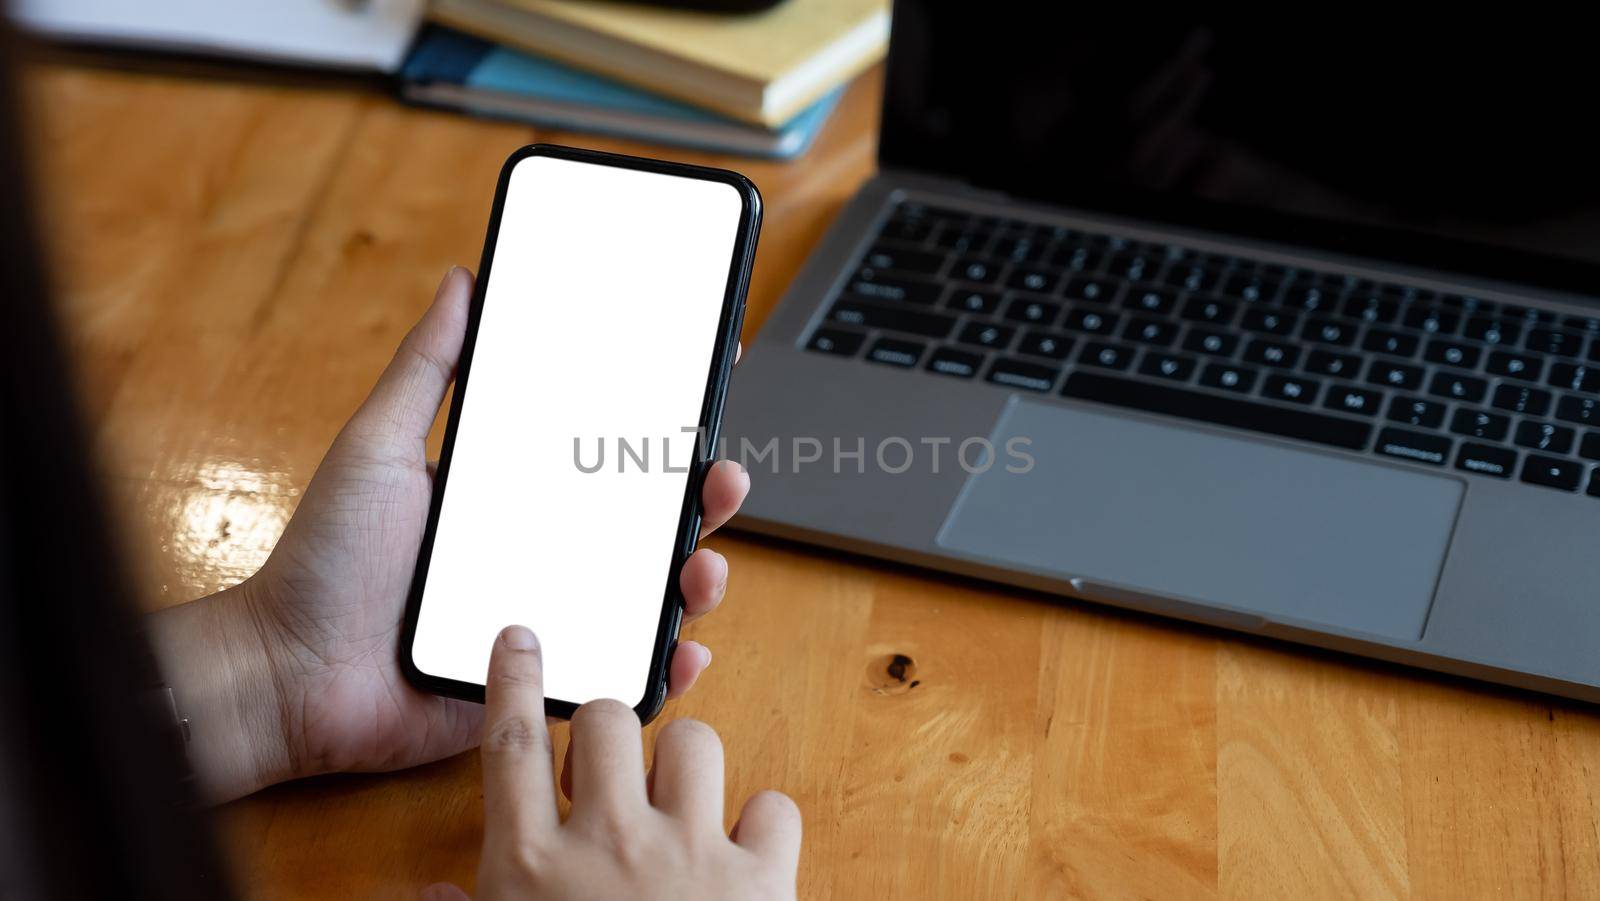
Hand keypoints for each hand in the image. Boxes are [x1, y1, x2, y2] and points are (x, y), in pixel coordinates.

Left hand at [148, 268, 750, 801]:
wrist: (288, 675)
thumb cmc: (324, 560)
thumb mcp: (378, 445)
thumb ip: (425, 368)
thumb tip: (461, 281)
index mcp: (514, 495)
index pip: (604, 453)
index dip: (660, 427)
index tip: (705, 384)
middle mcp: (541, 551)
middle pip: (646, 522)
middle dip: (700, 499)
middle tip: (722, 477)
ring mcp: (549, 616)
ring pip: (648, 595)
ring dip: (694, 578)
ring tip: (703, 568)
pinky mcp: (544, 680)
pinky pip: (621, 674)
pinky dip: (664, 666)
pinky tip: (683, 651)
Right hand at [421, 627, 799, 900]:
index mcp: (529, 872)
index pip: (509, 746)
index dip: (512, 680)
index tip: (520, 637)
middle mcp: (608, 847)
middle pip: (607, 719)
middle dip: (611, 733)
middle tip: (613, 774)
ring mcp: (690, 856)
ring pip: (693, 740)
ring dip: (686, 766)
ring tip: (679, 810)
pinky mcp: (764, 878)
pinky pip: (772, 803)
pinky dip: (763, 824)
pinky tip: (743, 854)